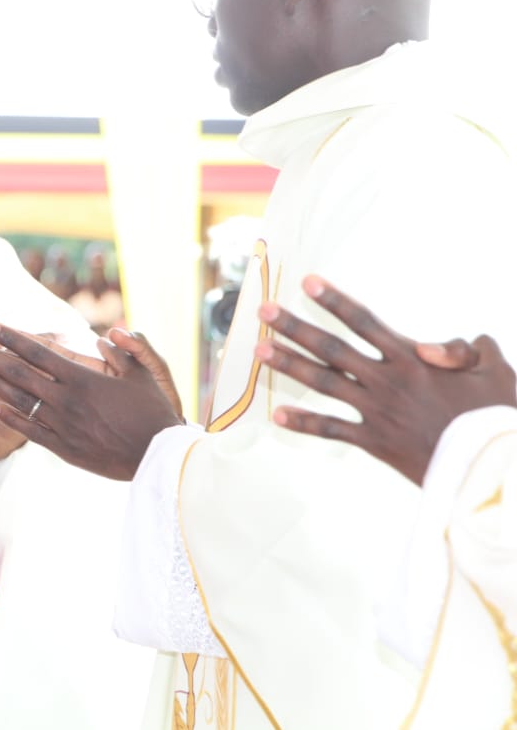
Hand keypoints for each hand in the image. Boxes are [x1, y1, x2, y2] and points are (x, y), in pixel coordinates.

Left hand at [0, 324, 182, 480]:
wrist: (159, 457)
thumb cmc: (154, 413)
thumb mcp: (144, 375)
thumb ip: (124, 352)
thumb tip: (106, 335)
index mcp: (83, 378)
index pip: (39, 352)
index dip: (13, 338)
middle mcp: (67, 399)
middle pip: (18, 372)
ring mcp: (62, 425)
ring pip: (18, 400)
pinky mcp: (64, 448)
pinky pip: (30, 431)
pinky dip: (10, 418)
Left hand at [256, 275, 516, 485]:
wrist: (493, 465)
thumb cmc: (497, 416)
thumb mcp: (494, 370)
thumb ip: (467, 349)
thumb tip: (437, 346)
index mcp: (414, 358)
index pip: (364, 321)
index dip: (335, 301)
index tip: (308, 283)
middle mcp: (388, 380)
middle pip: (331, 347)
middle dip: (295, 327)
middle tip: (262, 311)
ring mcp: (377, 411)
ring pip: (323, 383)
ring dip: (288, 365)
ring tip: (257, 351)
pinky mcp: (375, 442)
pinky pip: (332, 430)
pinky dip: (304, 423)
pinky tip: (278, 414)